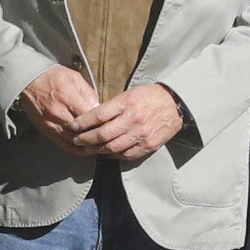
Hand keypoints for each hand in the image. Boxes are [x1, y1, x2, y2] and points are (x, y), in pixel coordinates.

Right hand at [17, 66, 106, 148]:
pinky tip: (85, 149)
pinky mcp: (47, 130)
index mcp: (69, 98)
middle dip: (98, 136)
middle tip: (110, 138)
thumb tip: (99, 107)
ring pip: (75, 141)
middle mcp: (60, 113)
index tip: (112, 124)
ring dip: (89, 145)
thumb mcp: (74, 77)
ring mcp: (52, 124)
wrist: (28, 81)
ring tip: (101, 145)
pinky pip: (64, 145)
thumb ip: (88, 93)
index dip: (103, 123)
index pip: (91, 117)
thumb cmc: (52, 77)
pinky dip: (76, 149)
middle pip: (84, 131)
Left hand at [74, 83, 189, 161]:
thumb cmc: (150, 97)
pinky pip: (126, 155)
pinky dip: (114, 155)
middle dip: (85, 139)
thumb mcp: (130, 93)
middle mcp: (132, 120)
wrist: (176, 105)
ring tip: (88, 148)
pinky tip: (107, 152)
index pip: (98, 115)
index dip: (82, 122)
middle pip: (102, 134)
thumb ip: (112, 106)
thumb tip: (92, 117)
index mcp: (126, 103)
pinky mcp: (148, 146)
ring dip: (96, 150)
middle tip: (76, 140)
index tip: (73, 125)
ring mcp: (140, 135)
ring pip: (112, 148)